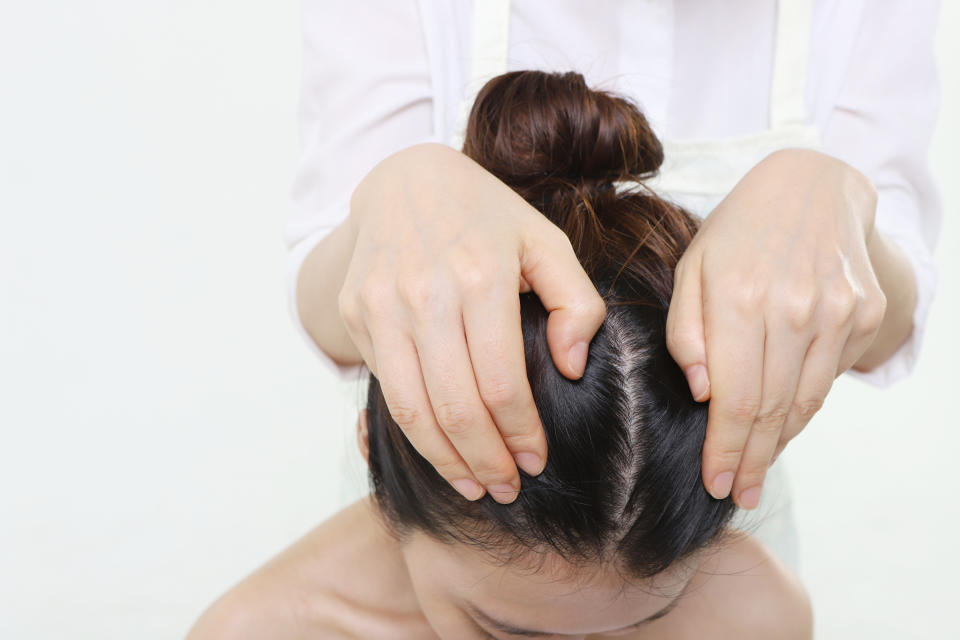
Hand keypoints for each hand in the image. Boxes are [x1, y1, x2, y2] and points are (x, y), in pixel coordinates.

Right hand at [340, 143, 605, 503]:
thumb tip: (571, 367)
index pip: (502, 383)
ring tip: (474, 487)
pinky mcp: (355, 313)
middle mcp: (424, 293)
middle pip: (455, 408)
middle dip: (485, 463)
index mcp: (480, 275)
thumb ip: (578, 301)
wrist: (404, 181)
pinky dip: (413, 428)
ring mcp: (380, 305)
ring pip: (411, 410)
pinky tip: (441, 447)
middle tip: (507, 489)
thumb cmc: (486, 218)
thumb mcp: (546, 241)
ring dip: (445, 461)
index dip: (521, 434)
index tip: (536, 461)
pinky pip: (386, 387)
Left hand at [666, 149, 886, 508]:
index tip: (715, 483)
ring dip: (778, 443)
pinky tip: (782, 424)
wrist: (811, 187)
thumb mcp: (691, 269)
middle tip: (736, 491)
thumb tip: (702, 393)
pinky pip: (829, 379)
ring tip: (756, 470)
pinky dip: (804, 408)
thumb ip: (686, 331)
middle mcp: (794, 308)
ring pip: (805, 402)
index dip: (723, 448)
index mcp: (741, 297)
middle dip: (750, 459)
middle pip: (771, 409)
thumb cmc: (737, 234)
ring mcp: (837, 312)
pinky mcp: (865, 314)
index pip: (733, 397)